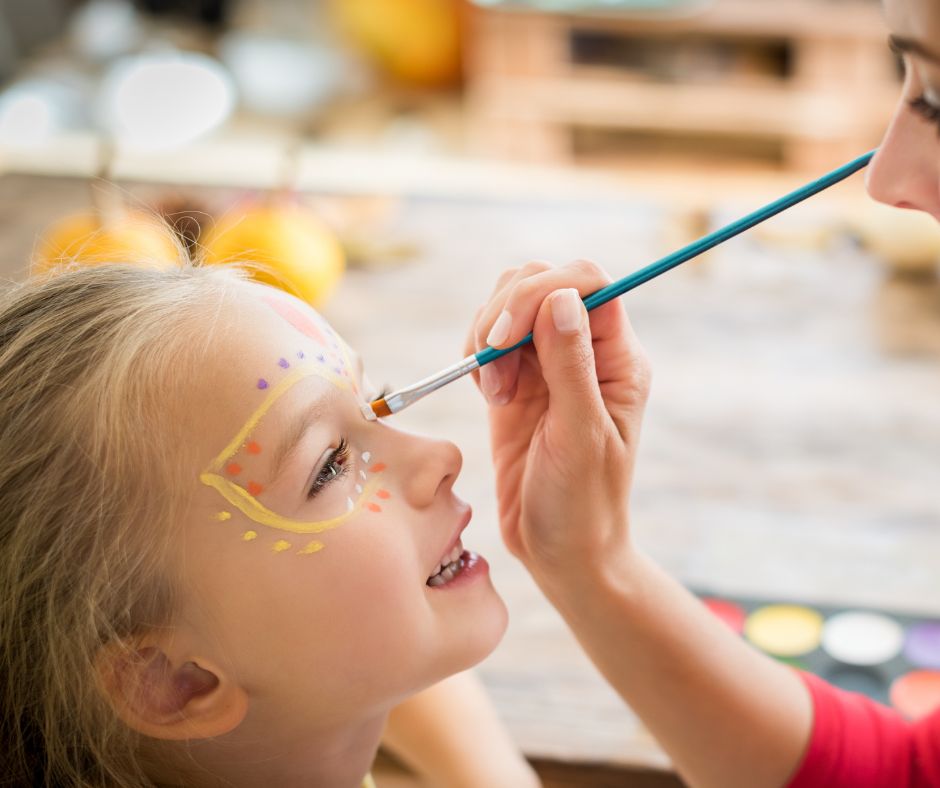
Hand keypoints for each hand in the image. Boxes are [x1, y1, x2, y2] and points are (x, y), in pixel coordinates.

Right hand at [465, 260, 650, 592]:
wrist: (558, 550)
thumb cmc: (582, 504)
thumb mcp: (580, 438)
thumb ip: (571, 366)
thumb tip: (561, 298)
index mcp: (617, 359)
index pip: (587, 283)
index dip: (542, 291)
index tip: (506, 337)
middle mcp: (585, 351)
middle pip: (541, 281)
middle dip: (505, 313)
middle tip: (493, 373)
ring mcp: (547, 364)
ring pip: (510, 302)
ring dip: (487, 336)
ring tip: (494, 392)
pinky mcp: (514, 381)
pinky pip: (488, 338)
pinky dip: (476, 355)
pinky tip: (488, 395)